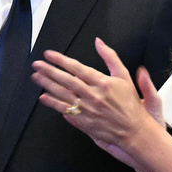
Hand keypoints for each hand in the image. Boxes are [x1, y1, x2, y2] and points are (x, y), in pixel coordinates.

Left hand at [33, 38, 155, 162]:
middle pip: (66, 81)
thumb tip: (98, 42)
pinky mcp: (84, 121)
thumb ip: (110, 57)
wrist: (134, 130)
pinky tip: (43, 98)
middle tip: (37, 64)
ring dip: (48, 85)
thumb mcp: (124, 76)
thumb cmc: (130, 103)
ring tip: (36, 77)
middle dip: (49, 71)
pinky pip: (65, 111)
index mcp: (102, 82)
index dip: (61, 60)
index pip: (77, 68)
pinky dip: (53, 104)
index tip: (49, 54)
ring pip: (63, 95)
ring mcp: (87, 109)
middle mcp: (93, 95)